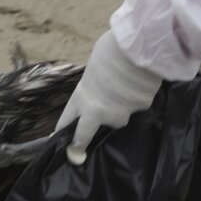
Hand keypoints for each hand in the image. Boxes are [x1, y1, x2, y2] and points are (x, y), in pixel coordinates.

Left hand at [57, 32, 167, 163]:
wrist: (136, 50)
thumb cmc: (110, 52)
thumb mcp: (92, 70)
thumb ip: (91, 86)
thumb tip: (98, 90)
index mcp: (81, 98)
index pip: (65, 121)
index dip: (62, 132)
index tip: (60, 140)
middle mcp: (98, 112)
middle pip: (85, 134)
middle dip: (80, 143)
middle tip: (78, 150)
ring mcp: (120, 114)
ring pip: (117, 118)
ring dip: (118, 109)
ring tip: (123, 92)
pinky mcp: (140, 110)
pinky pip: (137, 107)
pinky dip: (136, 100)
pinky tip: (138, 87)